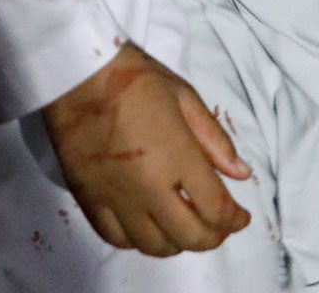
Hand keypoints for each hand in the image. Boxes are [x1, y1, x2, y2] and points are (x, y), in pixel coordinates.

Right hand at [42, 43, 252, 255]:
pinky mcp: (88, 199)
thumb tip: (242, 174)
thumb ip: (215, 140)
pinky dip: (138, 240)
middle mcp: (148, 187)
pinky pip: (116, 239)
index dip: (235, 220)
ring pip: (153, 246)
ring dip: (176, 242)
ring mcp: (116, 197)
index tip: (241, 217)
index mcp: (177, 157)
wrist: (77, 73)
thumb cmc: (135, 78)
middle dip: (212, 237)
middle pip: (189, 237)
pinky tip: (146, 225)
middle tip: (217, 226)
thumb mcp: (184, 97)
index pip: (216, 208)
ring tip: (182, 225)